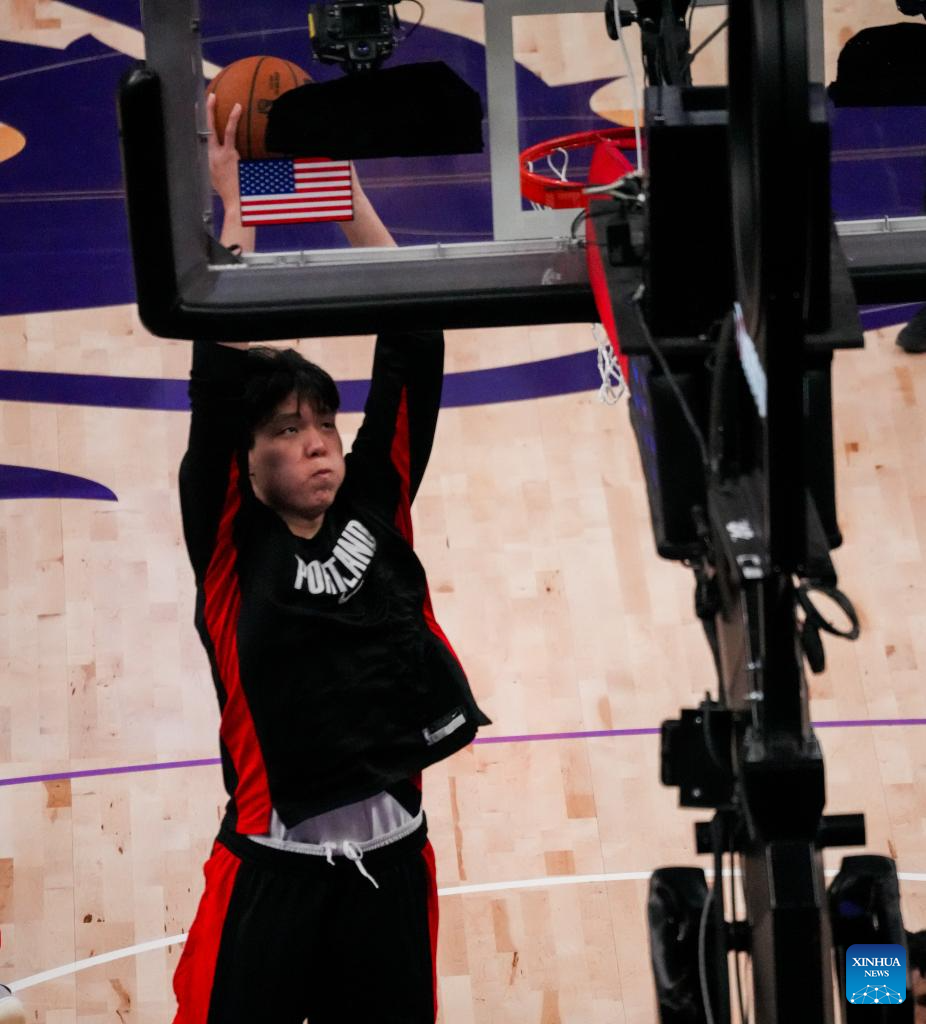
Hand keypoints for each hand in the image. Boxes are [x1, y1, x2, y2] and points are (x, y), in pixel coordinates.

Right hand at [207, 93, 242, 208]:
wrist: (234, 203)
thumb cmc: (230, 194)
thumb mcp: (219, 180)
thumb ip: (220, 168)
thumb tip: (230, 162)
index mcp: (208, 160)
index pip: (204, 137)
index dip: (203, 124)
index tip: (201, 111)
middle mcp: (213, 155)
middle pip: (208, 128)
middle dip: (207, 112)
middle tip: (209, 97)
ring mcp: (222, 154)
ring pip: (223, 130)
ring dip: (228, 115)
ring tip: (235, 104)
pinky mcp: (230, 155)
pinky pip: (231, 134)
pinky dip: (234, 121)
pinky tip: (240, 112)